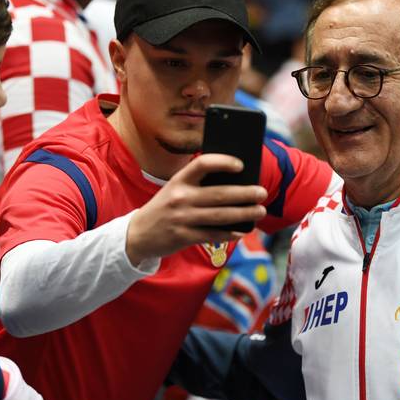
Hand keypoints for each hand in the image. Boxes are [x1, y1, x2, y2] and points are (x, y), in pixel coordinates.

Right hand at [126, 154, 267, 264]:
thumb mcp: (174, 190)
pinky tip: (242, 231)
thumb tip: (235, 185)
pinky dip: (229, 233)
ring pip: (219, 215)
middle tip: (262, 192)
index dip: (222, 162)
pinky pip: (212, 234)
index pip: (202, 164)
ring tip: (260, 211)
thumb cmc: (165, 208)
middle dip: (244, 193)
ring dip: (243, 213)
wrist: (138, 234)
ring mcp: (181, 218)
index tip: (241, 165)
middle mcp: (180, 197)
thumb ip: (197, 186)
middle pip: (218, 194)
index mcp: (178, 180)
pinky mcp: (183, 236)